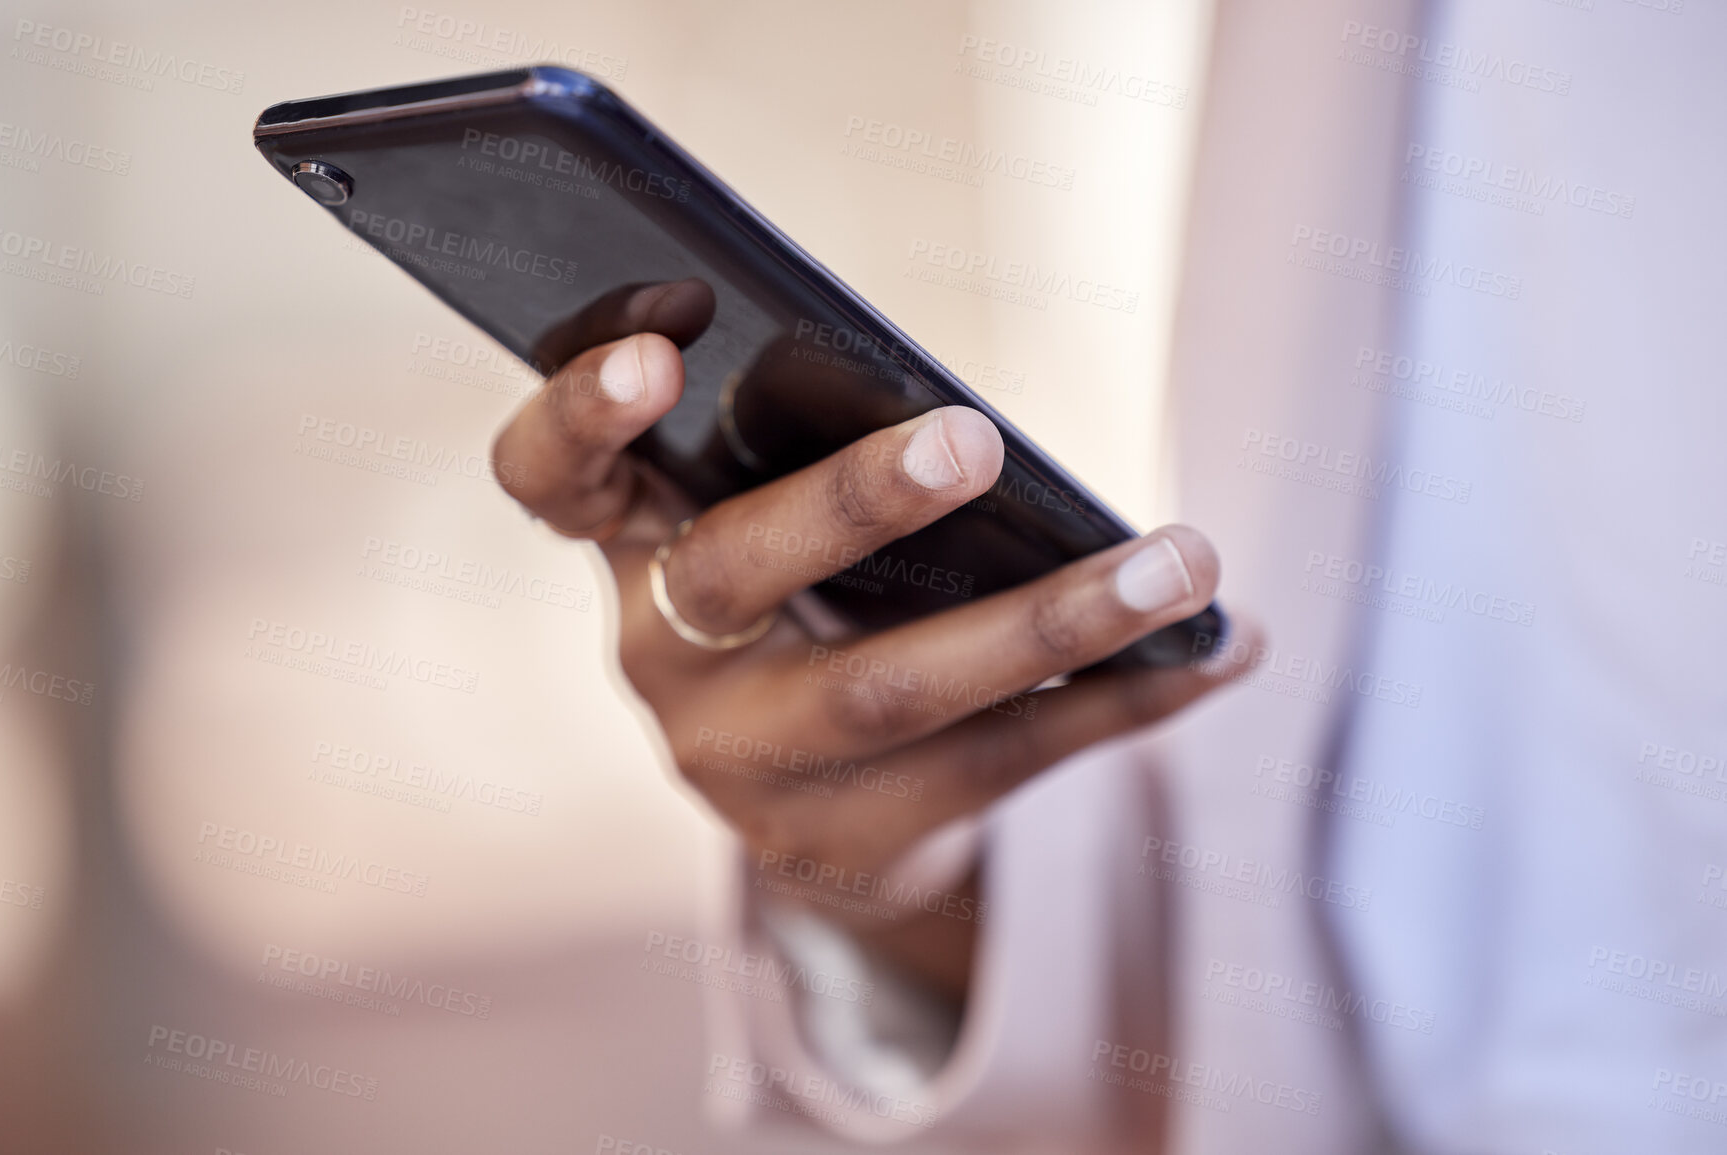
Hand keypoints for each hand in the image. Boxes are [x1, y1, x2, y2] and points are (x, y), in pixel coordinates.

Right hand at [491, 282, 1251, 994]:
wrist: (813, 809)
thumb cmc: (800, 606)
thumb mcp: (765, 527)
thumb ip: (810, 463)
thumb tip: (975, 412)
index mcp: (631, 547)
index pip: (552, 482)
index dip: (581, 421)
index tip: (656, 357)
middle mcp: (667, 660)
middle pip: (735, 576)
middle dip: (848, 508)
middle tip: (968, 442)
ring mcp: (753, 766)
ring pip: (894, 692)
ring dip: (1050, 620)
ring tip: (1184, 560)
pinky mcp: (858, 838)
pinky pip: (1006, 760)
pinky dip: (1127, 698)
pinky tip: (1221, 649)